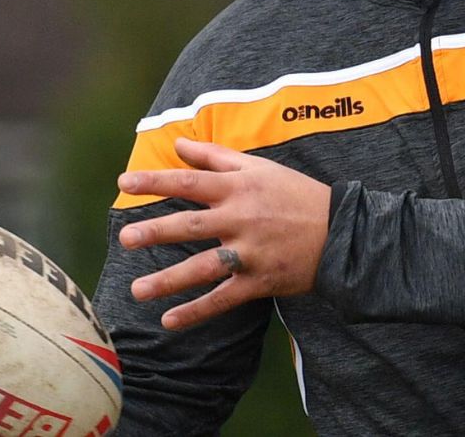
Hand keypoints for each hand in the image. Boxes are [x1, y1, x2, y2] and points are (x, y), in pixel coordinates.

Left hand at [117, 137, 330, 329]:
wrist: (341, 232)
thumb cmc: (295, 195)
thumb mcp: (259, 167)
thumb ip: (215, 155)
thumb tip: (177, 145)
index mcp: (239, 188)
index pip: (189, 181)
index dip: (156, 181)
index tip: (124, 184)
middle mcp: (241, 219)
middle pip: (191, 225)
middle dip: (156, 231)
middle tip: (125, 238)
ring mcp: (250, 253)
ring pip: (203, 267)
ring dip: (168, 280)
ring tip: (136, 290)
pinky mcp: (259, 281)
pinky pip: (223, 299)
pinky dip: (196, 311)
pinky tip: (169, 320)